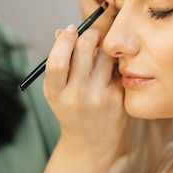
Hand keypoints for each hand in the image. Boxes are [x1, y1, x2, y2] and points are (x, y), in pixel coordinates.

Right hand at [43, 25, 125, 160]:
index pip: (57, 61)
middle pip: (84, 49)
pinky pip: (116, 68)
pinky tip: (109, 72)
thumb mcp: (57, 90)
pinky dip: (113, 64)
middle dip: (90, 34)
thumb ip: (59, 60)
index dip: (64, 40)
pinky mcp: (117, 99)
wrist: (90, 143)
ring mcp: (98, 98)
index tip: (71, 29)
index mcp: (55, 92)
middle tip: (92, 35)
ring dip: (104, 48)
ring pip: (105, 55)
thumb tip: (63, 30)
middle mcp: (76, 96)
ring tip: (100, 55)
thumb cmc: (71, 108)